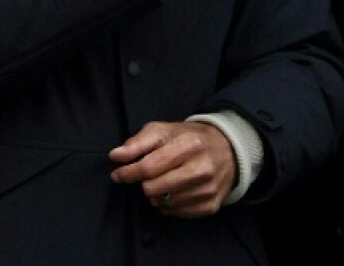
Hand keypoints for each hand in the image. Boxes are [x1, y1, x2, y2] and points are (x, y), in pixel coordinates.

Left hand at [110, 120, 235, 217]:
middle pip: (153, 188)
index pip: (149, 166)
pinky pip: (176, 213)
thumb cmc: (190, 138)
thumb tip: (115, 156)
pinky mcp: (210, 205)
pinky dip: (169, 204)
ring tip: (164, 181)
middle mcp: (202, 168)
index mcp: (189, 144)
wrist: (228, 150)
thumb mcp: (164, 130)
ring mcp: (208, 189)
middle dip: (144, 182)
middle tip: (149, 175)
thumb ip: (138, 142)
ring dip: (157, 194)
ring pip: (163, 203)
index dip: (128, 172)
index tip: (117, 174)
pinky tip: (175, 191)